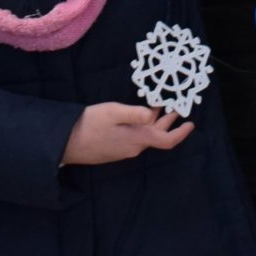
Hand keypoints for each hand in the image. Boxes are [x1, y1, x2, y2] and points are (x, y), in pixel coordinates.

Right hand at [61, 101, 194, 164]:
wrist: (65, 144)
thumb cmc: (88, 125)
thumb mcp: (112, 112)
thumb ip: (134, 113)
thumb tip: (154, 114)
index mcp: (137, 139)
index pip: (166, 141)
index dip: (181, 133)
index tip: (191, 123)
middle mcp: (133, 148)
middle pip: (156, 136)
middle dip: (168, 121)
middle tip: (174, 105)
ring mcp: (123, 151)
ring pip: (145, 136)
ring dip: (154, 122)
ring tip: (157, 105)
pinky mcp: (114, 149)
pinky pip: (134, 138)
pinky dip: (142, 126)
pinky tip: (136, 116)